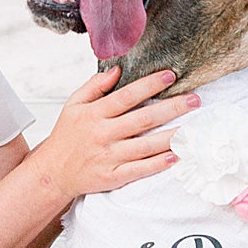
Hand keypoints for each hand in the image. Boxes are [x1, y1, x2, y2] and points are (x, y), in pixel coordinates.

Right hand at [34, 65, 197, 202]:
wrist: (52, 172)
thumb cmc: (66, 137)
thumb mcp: (73, 105)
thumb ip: (94, 86)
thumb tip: (117, 70)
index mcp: (95, 114)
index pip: (127, 96)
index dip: (150, 85)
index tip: (171, 75)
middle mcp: (103, 134)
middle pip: (143, 119)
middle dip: (172, 108)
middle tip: (195, 100)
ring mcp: (108, 157)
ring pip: (145, 145)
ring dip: (171, 136)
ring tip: (193, 129)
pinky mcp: (112, 177)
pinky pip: (139, 170)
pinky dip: (157, 164)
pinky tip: (175, 156)